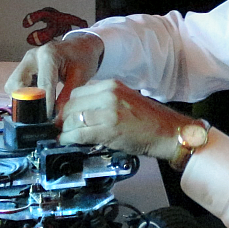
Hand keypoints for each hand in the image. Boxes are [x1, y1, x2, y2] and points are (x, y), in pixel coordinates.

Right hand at [4, 32, 104, 116]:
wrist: (82, 46)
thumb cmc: (83, 59)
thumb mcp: (80, 78)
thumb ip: (67, 97)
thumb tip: (57, 118)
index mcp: (48, 55)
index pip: (42, 85)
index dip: (43, 105)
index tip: (46, 120)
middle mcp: (32, 56)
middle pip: (16, 84)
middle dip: (25, 101)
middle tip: (39, 112)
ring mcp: (26, 61)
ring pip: (13, 85)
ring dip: (23, 99)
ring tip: (38, 107)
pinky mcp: (25, 67)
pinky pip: (17, 84)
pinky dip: (24, 95)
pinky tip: (37, 100)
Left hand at [58, 79, 191, 162]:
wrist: (167, 132)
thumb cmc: (149, 120)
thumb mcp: (124, 100)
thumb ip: (103, 101)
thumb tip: (81, 111)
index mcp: (111, 85)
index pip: (77, 92)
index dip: (68, 106)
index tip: (66, 116)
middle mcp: (108, 95)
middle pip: (71, 104)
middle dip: (63, 118)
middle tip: (61, 128)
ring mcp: (108, 112)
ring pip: (73, 119)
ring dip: (66, 130)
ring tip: (65, 136)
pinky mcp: (108, 130)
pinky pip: (79, 134)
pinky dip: (69, 139)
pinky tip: (67, 142)